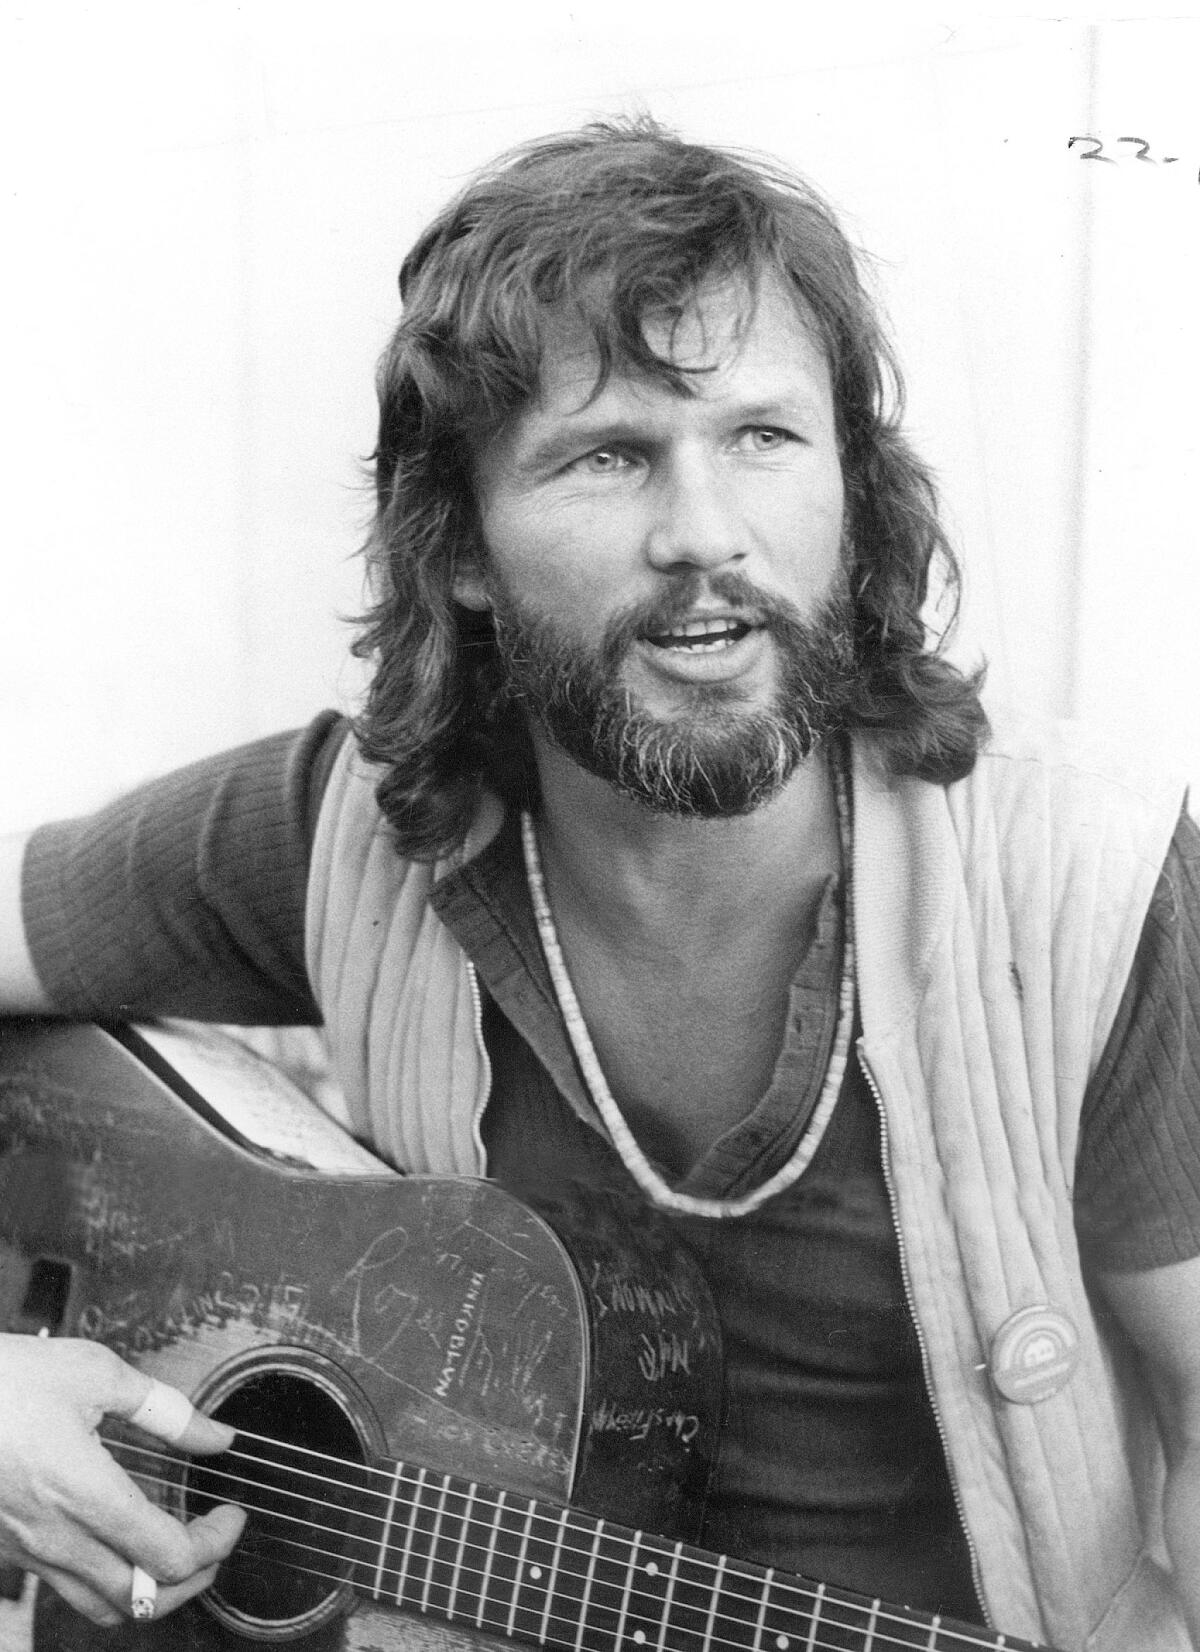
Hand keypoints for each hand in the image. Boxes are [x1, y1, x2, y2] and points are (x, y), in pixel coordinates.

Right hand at [0, 1334, 245, 1624]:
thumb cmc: (7, 1379)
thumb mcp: (96, 1373)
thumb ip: (166, 1410)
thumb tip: (215, 1436)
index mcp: (83, 1491)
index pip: (169, 1556)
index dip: (216, 1542)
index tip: (232, 1514)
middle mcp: (54, 1535)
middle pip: (143, 1600)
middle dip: (195, 1579)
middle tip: (215, 1541)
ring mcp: (28, 1549)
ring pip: (103, 1606)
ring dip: (151, 1590)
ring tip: (177, 1550)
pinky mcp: (11, 1547)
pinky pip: (68, 1589)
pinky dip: (110, 1581)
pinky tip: (123, 1542)